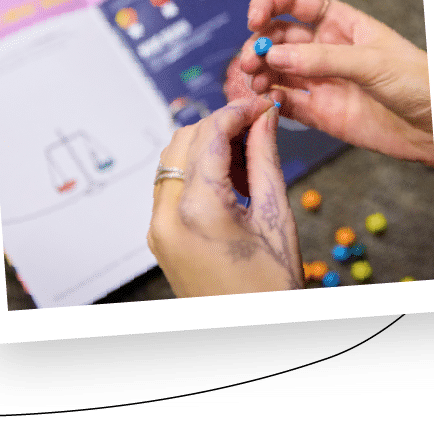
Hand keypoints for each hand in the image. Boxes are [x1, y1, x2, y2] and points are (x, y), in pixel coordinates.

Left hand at [147, 96, 301, 296]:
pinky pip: (169, 186)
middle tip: (257, 125)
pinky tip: (229, 178)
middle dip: (220, 125)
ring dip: (205, 146)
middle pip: (184, 140)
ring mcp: (157, 228)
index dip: (236, 111)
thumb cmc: (270, 288)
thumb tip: (263, 118)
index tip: (260, 103)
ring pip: (172, 160)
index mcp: (197, 210)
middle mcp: (166, 216)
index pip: (209, 135)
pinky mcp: (158, 237)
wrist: (249, 330)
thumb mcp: (277, 218)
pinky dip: (195, 171)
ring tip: (248, 154)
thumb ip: (265, 159)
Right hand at [228, 0, 433, 165]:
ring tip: (256, 83)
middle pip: (277, 36)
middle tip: (253, 61)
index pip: (294, 1)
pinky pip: (284, 103)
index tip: (254, 19)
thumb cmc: (420, 83)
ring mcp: (320, 80)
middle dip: (259, 44)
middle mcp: (324, 49)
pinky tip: (269, 102)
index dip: (269, 3)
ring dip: (259, 72)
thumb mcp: (373, 63)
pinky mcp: (319, 112)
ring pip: (275, 69)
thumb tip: (276, 55)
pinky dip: (269, 101)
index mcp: (340, 23)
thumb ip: (322, 59)